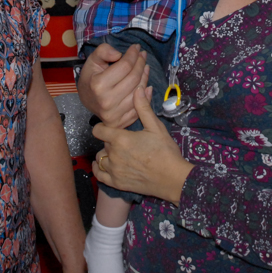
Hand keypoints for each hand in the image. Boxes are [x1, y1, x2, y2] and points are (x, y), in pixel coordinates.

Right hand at [77, 42, 147, 127]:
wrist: (86, 99)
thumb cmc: (91, 77)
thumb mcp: (92, 60)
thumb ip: (103, 51)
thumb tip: (118, 54)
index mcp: (98, 85)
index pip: (125, 66)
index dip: (133, 55)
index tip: (137, 47)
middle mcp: (107, 102)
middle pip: (134, 78)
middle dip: (140, 63)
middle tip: (143, 55)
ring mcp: (114, 114)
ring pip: (139, 92)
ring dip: (145, 77)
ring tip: (144, 67)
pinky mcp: (120, 123)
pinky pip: (139, 108)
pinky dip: (146, 96)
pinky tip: (147, 85)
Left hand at [93, 81, 193, 204]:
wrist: (173, 178)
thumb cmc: (165, 151)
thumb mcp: (156, 127)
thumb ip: (143, 108)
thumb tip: (138, 89)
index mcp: (120, 139)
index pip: (98, 130)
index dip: (103, 127)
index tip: (111, 127)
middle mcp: (113, 155)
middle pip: (102, 143)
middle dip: (110, 141)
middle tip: (124, 141)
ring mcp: (114, 170)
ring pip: (100, 159)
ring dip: (106, 154)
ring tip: (118, 153)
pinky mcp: (116, 183)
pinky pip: (99, 175)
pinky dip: (99, 169)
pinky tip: (104, 165)